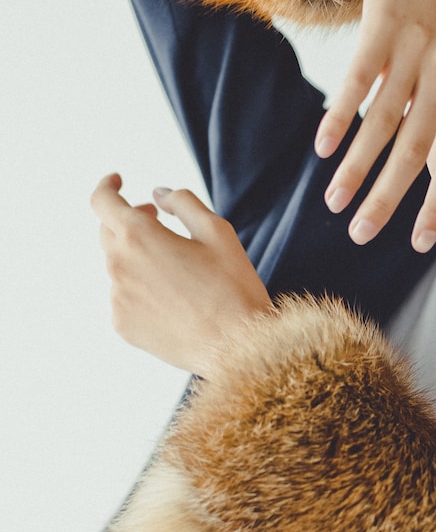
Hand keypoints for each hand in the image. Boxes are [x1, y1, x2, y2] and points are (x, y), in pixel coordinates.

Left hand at [90, 175, 272, 376]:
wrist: (236, 349)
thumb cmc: (232, 287)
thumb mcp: (218, 232)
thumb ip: (183, 203)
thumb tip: (158, 195)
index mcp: (139, 236)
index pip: (102, 201)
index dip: (107, 186)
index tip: (118, 182)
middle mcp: (119, 266)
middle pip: (109, 232)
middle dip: (130, 221)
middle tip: (160, 223)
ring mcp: (117, 298)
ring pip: (119, 266)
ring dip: (138, 258)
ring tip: (178, 271)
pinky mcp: (122, 325)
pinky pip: (124, 297)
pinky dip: (141, 289)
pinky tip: (174, 300)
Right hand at [315, 0, 435, 252]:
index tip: (418, 244)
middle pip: (415, 151)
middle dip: (387, 199)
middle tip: (362, 235)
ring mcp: (416, 49)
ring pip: (383, 123)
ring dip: (356, 168)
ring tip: (335, 202)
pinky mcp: (383, 26)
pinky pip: (359, 83)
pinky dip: (340, 118)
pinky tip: (323, 149)